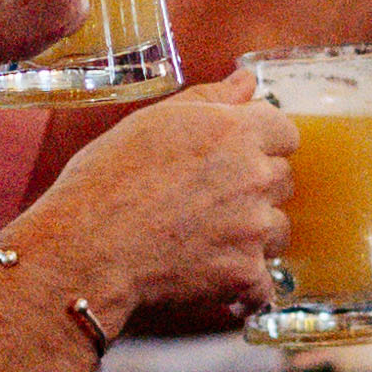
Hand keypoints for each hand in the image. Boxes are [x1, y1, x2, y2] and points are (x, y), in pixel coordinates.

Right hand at [34, 72, 298, 326]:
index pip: (285, 132)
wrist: (87, 247)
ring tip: (208, 242)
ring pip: (277, 231)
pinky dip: (244, 290)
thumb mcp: (152, 122)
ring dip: (253, 238)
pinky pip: (262, 286)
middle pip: (283, 180)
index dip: (260, 146)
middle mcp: (254, 175)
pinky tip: (218, 286)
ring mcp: (254, 227)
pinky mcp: (244, 274)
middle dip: (255, 190)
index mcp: (235, 131)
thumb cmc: (106, 181)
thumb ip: (208, 99)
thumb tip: (246, 81)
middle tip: (210, 202)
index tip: (237, 159)